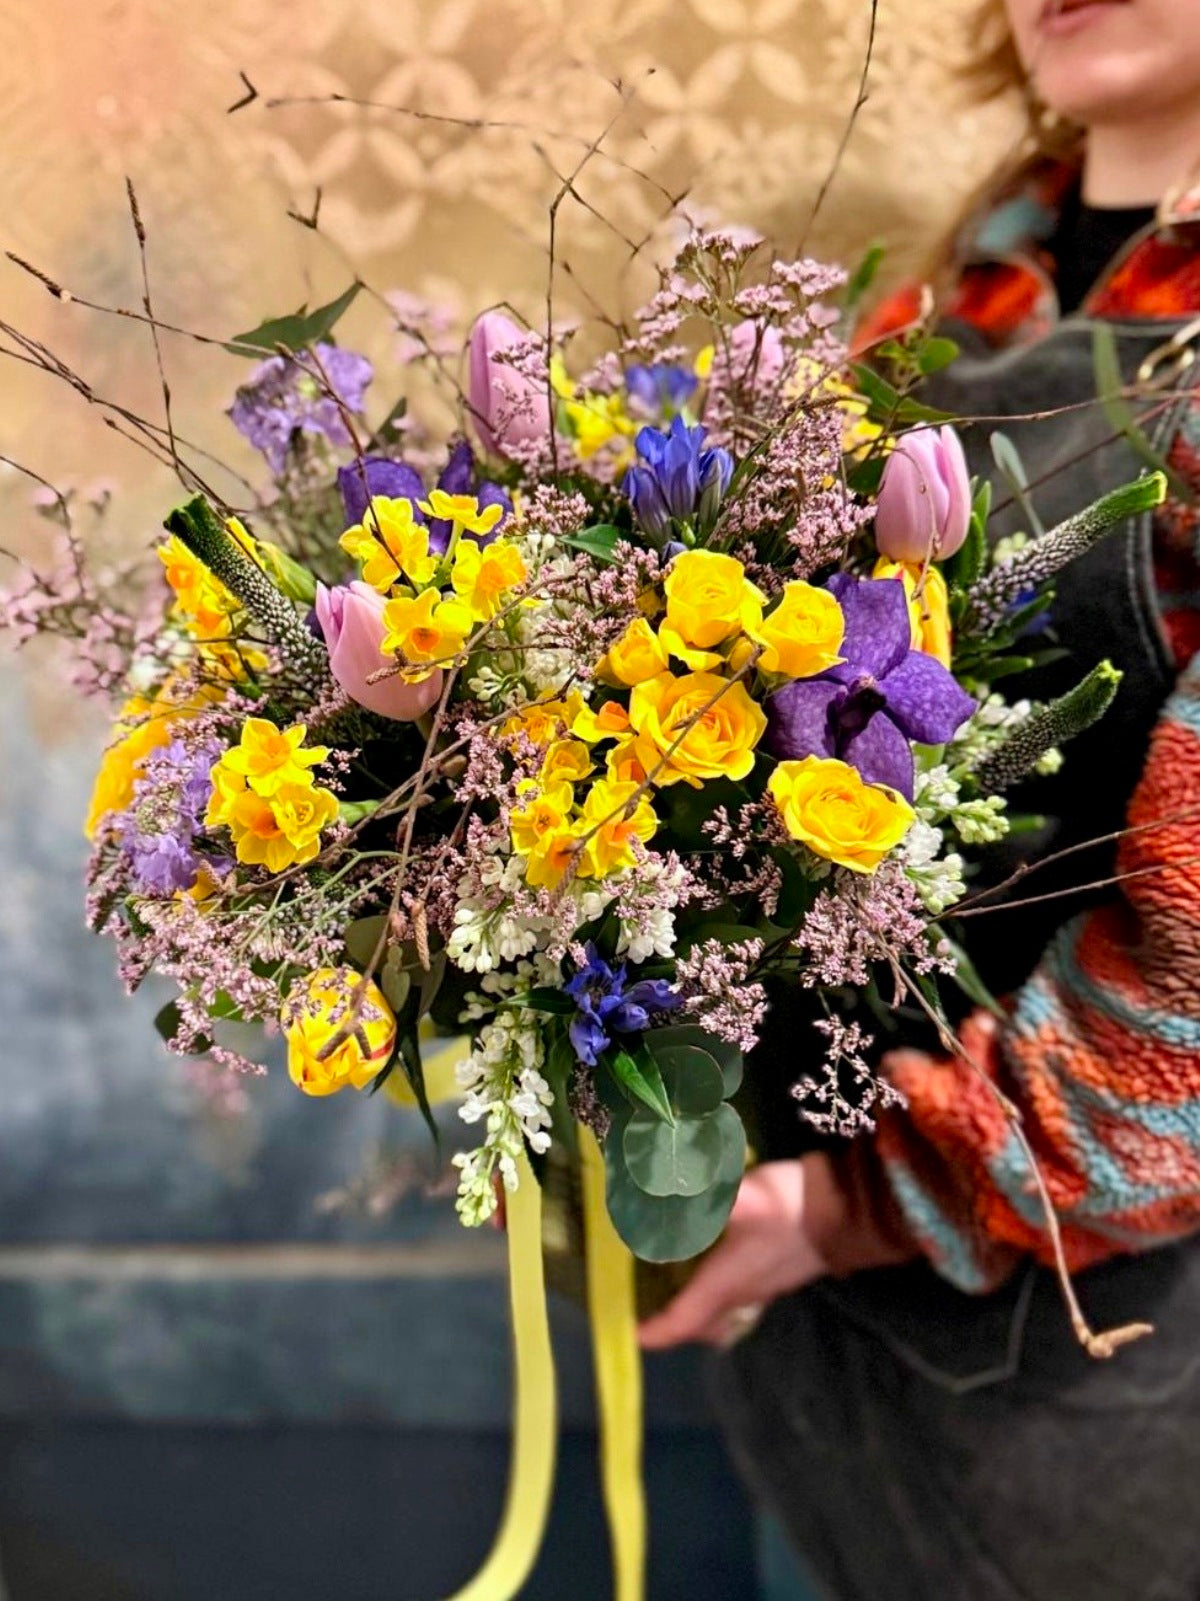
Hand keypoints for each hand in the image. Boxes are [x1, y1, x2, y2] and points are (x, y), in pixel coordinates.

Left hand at [637, 1159, 827, 1350]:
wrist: (846, 1211)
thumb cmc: (788, 1208)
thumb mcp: (741, 1196)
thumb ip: (699, 1193)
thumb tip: (660, 1186)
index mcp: (724, 1284)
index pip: (680, 1323)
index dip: (651, 1332)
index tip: (624, 1330)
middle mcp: (741, 1295)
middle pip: (698, 1325)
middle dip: (670, 1322)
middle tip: (643, 1300)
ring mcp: (761, 1287)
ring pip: (718, 1313)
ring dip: (692, 1306)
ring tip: (668, 1280)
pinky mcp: (774, 1273)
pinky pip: (734, 1295)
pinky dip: (711, 1288)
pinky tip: (704, 1256)